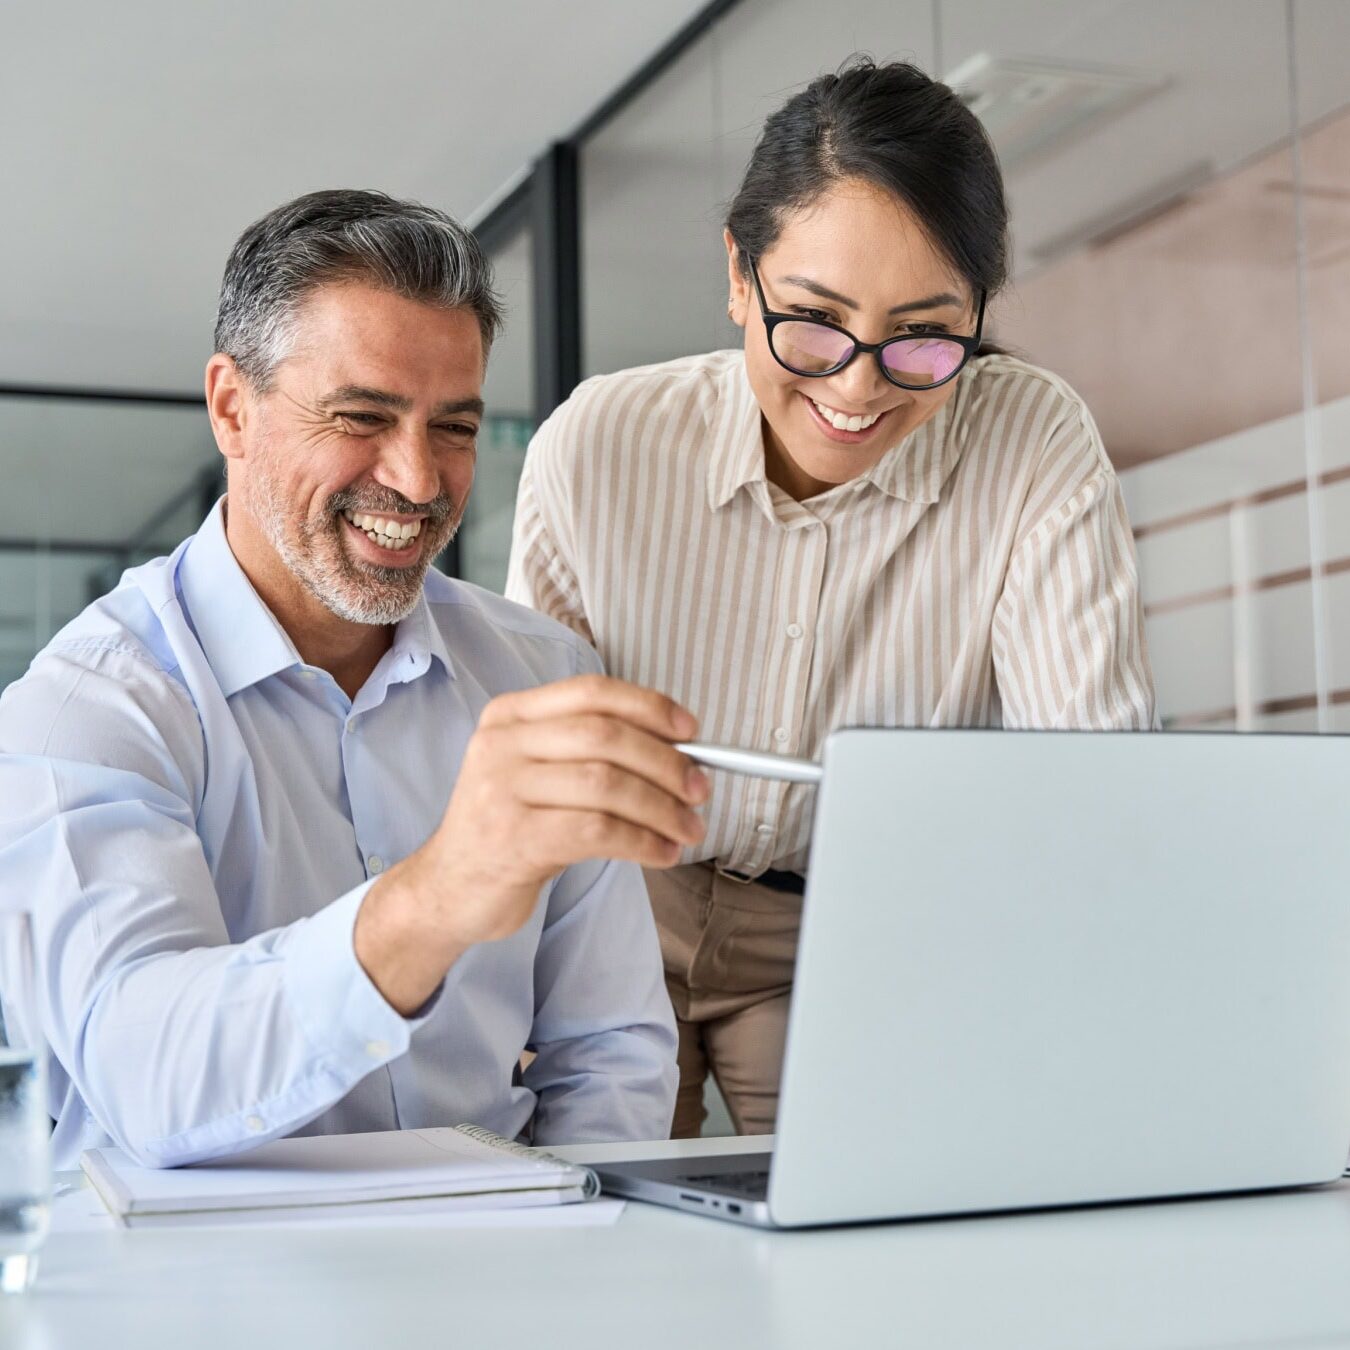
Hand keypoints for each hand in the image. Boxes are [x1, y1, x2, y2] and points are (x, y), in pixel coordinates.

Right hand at [354, 675, 708, 1012]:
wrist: (449, 888)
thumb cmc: (510, 829)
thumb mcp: (538, 775)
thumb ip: (591, 753)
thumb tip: (678, 753)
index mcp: (510, 715)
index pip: (591, 693)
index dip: (649, 707)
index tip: (691, 732)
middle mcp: (502, 743)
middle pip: (605, 736)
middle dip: (666, 763)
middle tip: (700, 790)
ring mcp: (503, 789)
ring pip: (607, 784)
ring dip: (662, 808)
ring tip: (688, 829)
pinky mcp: (514, 838)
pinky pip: (598, 831)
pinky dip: (642, 841)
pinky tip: (662, 852)